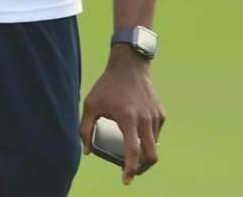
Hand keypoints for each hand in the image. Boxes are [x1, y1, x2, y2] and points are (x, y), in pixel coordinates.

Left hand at [81, 48, 164, 184]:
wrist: (128, 66)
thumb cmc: (106, 86)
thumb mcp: (90, 104)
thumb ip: (85, 128)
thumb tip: (87, 152)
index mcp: (128, 118)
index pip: (133, 151)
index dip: (130, 169)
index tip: (126, 180)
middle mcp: (145, 119)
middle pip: (151, 155)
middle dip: (142, 168)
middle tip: (131, 170)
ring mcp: (156, 117)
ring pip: (154, 145)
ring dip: (144, 153)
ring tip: (131, 151)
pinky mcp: (161, 114)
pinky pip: (156, 133)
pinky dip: (147, 139)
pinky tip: (136, 133)